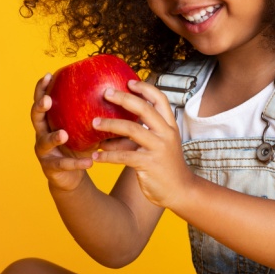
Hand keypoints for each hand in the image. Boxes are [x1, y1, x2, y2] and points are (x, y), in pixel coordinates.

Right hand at [30, 73, 96, 192]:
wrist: (72, 175)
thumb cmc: (80, 146)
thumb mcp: (86, 129)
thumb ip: (96, 114)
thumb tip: (121, 95)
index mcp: (49, 120)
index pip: (42, 100)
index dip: (42, 88)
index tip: (48, 75)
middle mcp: (41, 134)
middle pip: (35, 118)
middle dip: (40, 108)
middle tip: (47, 100)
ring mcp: (44, 152)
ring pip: (44, 142)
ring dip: (54, 138)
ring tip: (63, 134)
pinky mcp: (51, 169)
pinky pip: (63, 165)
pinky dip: (76, 164)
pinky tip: (89, 162)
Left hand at [90, 80, 195, 207]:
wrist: (180, 191)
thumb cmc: (165, 166)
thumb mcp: (159, 146)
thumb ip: (142, 133)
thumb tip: (114, 123)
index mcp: (170, 126)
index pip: (160, 99)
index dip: (145, 89)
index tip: (129, 82)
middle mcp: (166, 134)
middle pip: (144, 109)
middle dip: (123, 98)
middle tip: (106, 93)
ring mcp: (158, 148)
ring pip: (131, 129)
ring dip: (110, 124)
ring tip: (93, 123)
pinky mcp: (149, 164)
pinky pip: (124, 156)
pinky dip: (108, 156)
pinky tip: (96, 157)